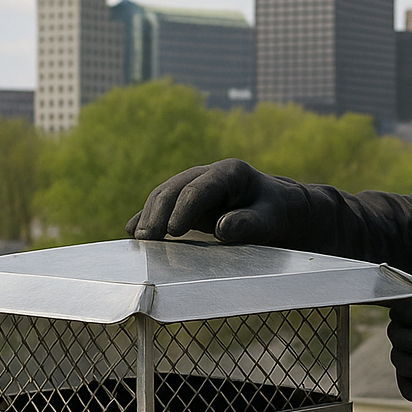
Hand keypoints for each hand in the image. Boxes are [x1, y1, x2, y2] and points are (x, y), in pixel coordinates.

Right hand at [124, 158, 311, 244]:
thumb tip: (223, 229)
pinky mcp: (187, 202)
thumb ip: (250, 223)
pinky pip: (163, 207)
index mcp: (230, 172)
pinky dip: (147, 217)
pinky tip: (132, 231)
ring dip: (149, 216)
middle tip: (148, 238)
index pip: (201, 188)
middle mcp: (208, 175)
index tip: (173, 231)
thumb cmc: (277, 213)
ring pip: (164, 195)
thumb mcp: (271, 219)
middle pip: (175, 188)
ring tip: (140, 239)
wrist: (279, 210)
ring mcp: (195, 187)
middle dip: (158, 212)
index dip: (185, 208)